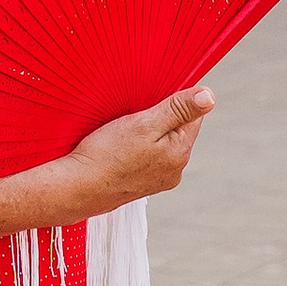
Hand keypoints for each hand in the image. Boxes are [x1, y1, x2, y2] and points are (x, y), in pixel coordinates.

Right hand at [66, 86, 213, 212]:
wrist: (76, 188)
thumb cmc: (107, 155)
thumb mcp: (144, 124)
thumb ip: (178, 110)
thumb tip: (210, 97)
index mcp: (179, 153)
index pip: (193, 116)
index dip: (175, 101)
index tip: (152, 99)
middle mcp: (174, 170)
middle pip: (177, 130)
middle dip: (160, 118)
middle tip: (133, 115)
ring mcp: (158, 180)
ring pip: (161, 144)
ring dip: (148, 133)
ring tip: (123, 133)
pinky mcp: (142, 185)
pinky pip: (148, 158)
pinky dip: (137, 148)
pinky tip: (119, 148)